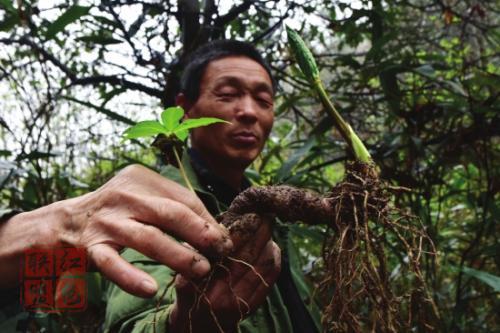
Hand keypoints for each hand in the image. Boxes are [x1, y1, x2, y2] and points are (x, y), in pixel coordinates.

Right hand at [0, 165, 231, 295]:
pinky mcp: (90, 246)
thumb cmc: (117, 211)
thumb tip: (214, 228)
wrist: (64, 222)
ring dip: (179, 256)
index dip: (207, 221)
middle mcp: (124, 195)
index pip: (184, 199)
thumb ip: (173, 207)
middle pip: (171, 214)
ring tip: (201, 271)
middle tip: (221, 252)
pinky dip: (131, 277)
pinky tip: (151, 289)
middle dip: (201, 234)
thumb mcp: (143, 198)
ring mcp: (106, 221)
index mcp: (141, 178)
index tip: (224, 239)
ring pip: (148, 239)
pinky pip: (113, 264)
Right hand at [169, 214, 280, 332]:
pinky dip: (274, 258)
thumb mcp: (183, 273)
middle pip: (249, 255)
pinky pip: (270, 277)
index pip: (225, 250)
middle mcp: (219, 294)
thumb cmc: (190, 293)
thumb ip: (197, 251)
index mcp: (197, 282)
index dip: (241, 229)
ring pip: (263, 264)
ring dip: (268, 242)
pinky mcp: (253, 305)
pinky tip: (270, 246)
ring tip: (266, 226)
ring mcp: (238, 302)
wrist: (198, 328)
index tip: (248, 212)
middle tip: (264, 214)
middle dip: (260, 231)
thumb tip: (222, 223)